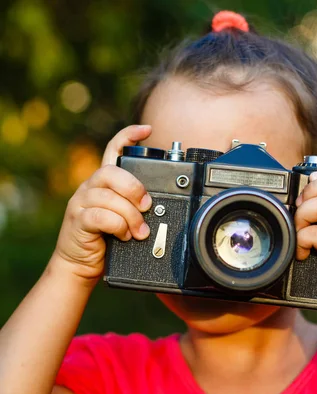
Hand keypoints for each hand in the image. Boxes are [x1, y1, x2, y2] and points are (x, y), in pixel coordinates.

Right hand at [52, 125, 152, 281]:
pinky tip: (124, 235)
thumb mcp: (125, 216)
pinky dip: (118, 226)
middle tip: (147, 206)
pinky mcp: (78, 221)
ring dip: (130, 215)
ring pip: (109, 197)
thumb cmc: (108, 239)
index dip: (128, 135)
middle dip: (135, 188)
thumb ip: (136, 204)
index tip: (147, 130)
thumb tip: (160, 202)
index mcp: (104, 182)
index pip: (113, 149)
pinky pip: (101, 216)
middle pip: (112, 172)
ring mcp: (81, 203)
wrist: (82, 264)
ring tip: (138, 231)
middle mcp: (91, 187)